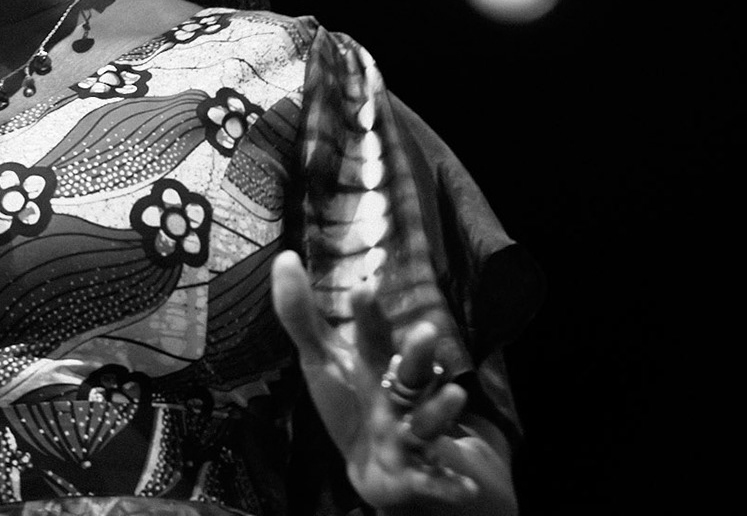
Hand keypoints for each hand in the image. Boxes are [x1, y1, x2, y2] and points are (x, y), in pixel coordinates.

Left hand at [271, 252, 512, 513]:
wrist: (381, 474)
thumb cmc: (351, 407)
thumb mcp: (323, 363)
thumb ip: (301, 316)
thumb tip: (284, 258)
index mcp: (375, 367)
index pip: (372, 337)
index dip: (368, 316)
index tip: (362, 290)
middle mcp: (400, 395)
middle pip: (412, 372)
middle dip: (419, 355)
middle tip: (426, 331)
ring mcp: (415, 434)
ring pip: (428, 421)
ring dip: (438, 412)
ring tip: (455, 396)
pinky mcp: (425, 474)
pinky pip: (438, 481)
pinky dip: (450, 485)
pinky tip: (462, 487)